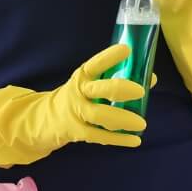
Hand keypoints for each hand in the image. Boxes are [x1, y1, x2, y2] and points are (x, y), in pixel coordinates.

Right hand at [0, 44, 146, 167]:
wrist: (43, 120)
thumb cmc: (75, 98)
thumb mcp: (89, 85)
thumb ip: (115, 80)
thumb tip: (149, 77)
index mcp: (82, 76)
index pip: (96, 63)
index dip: (110, 56)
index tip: (127, 50)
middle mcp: (78, 91)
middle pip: (99, 88)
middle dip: (119, 88)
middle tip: (140, 90)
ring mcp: (75, 112)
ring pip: (99, 115)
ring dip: (122, 118)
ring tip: (142, 123)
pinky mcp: (75, 131)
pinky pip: (98, 136)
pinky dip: (118, 139)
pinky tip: (135, 140)